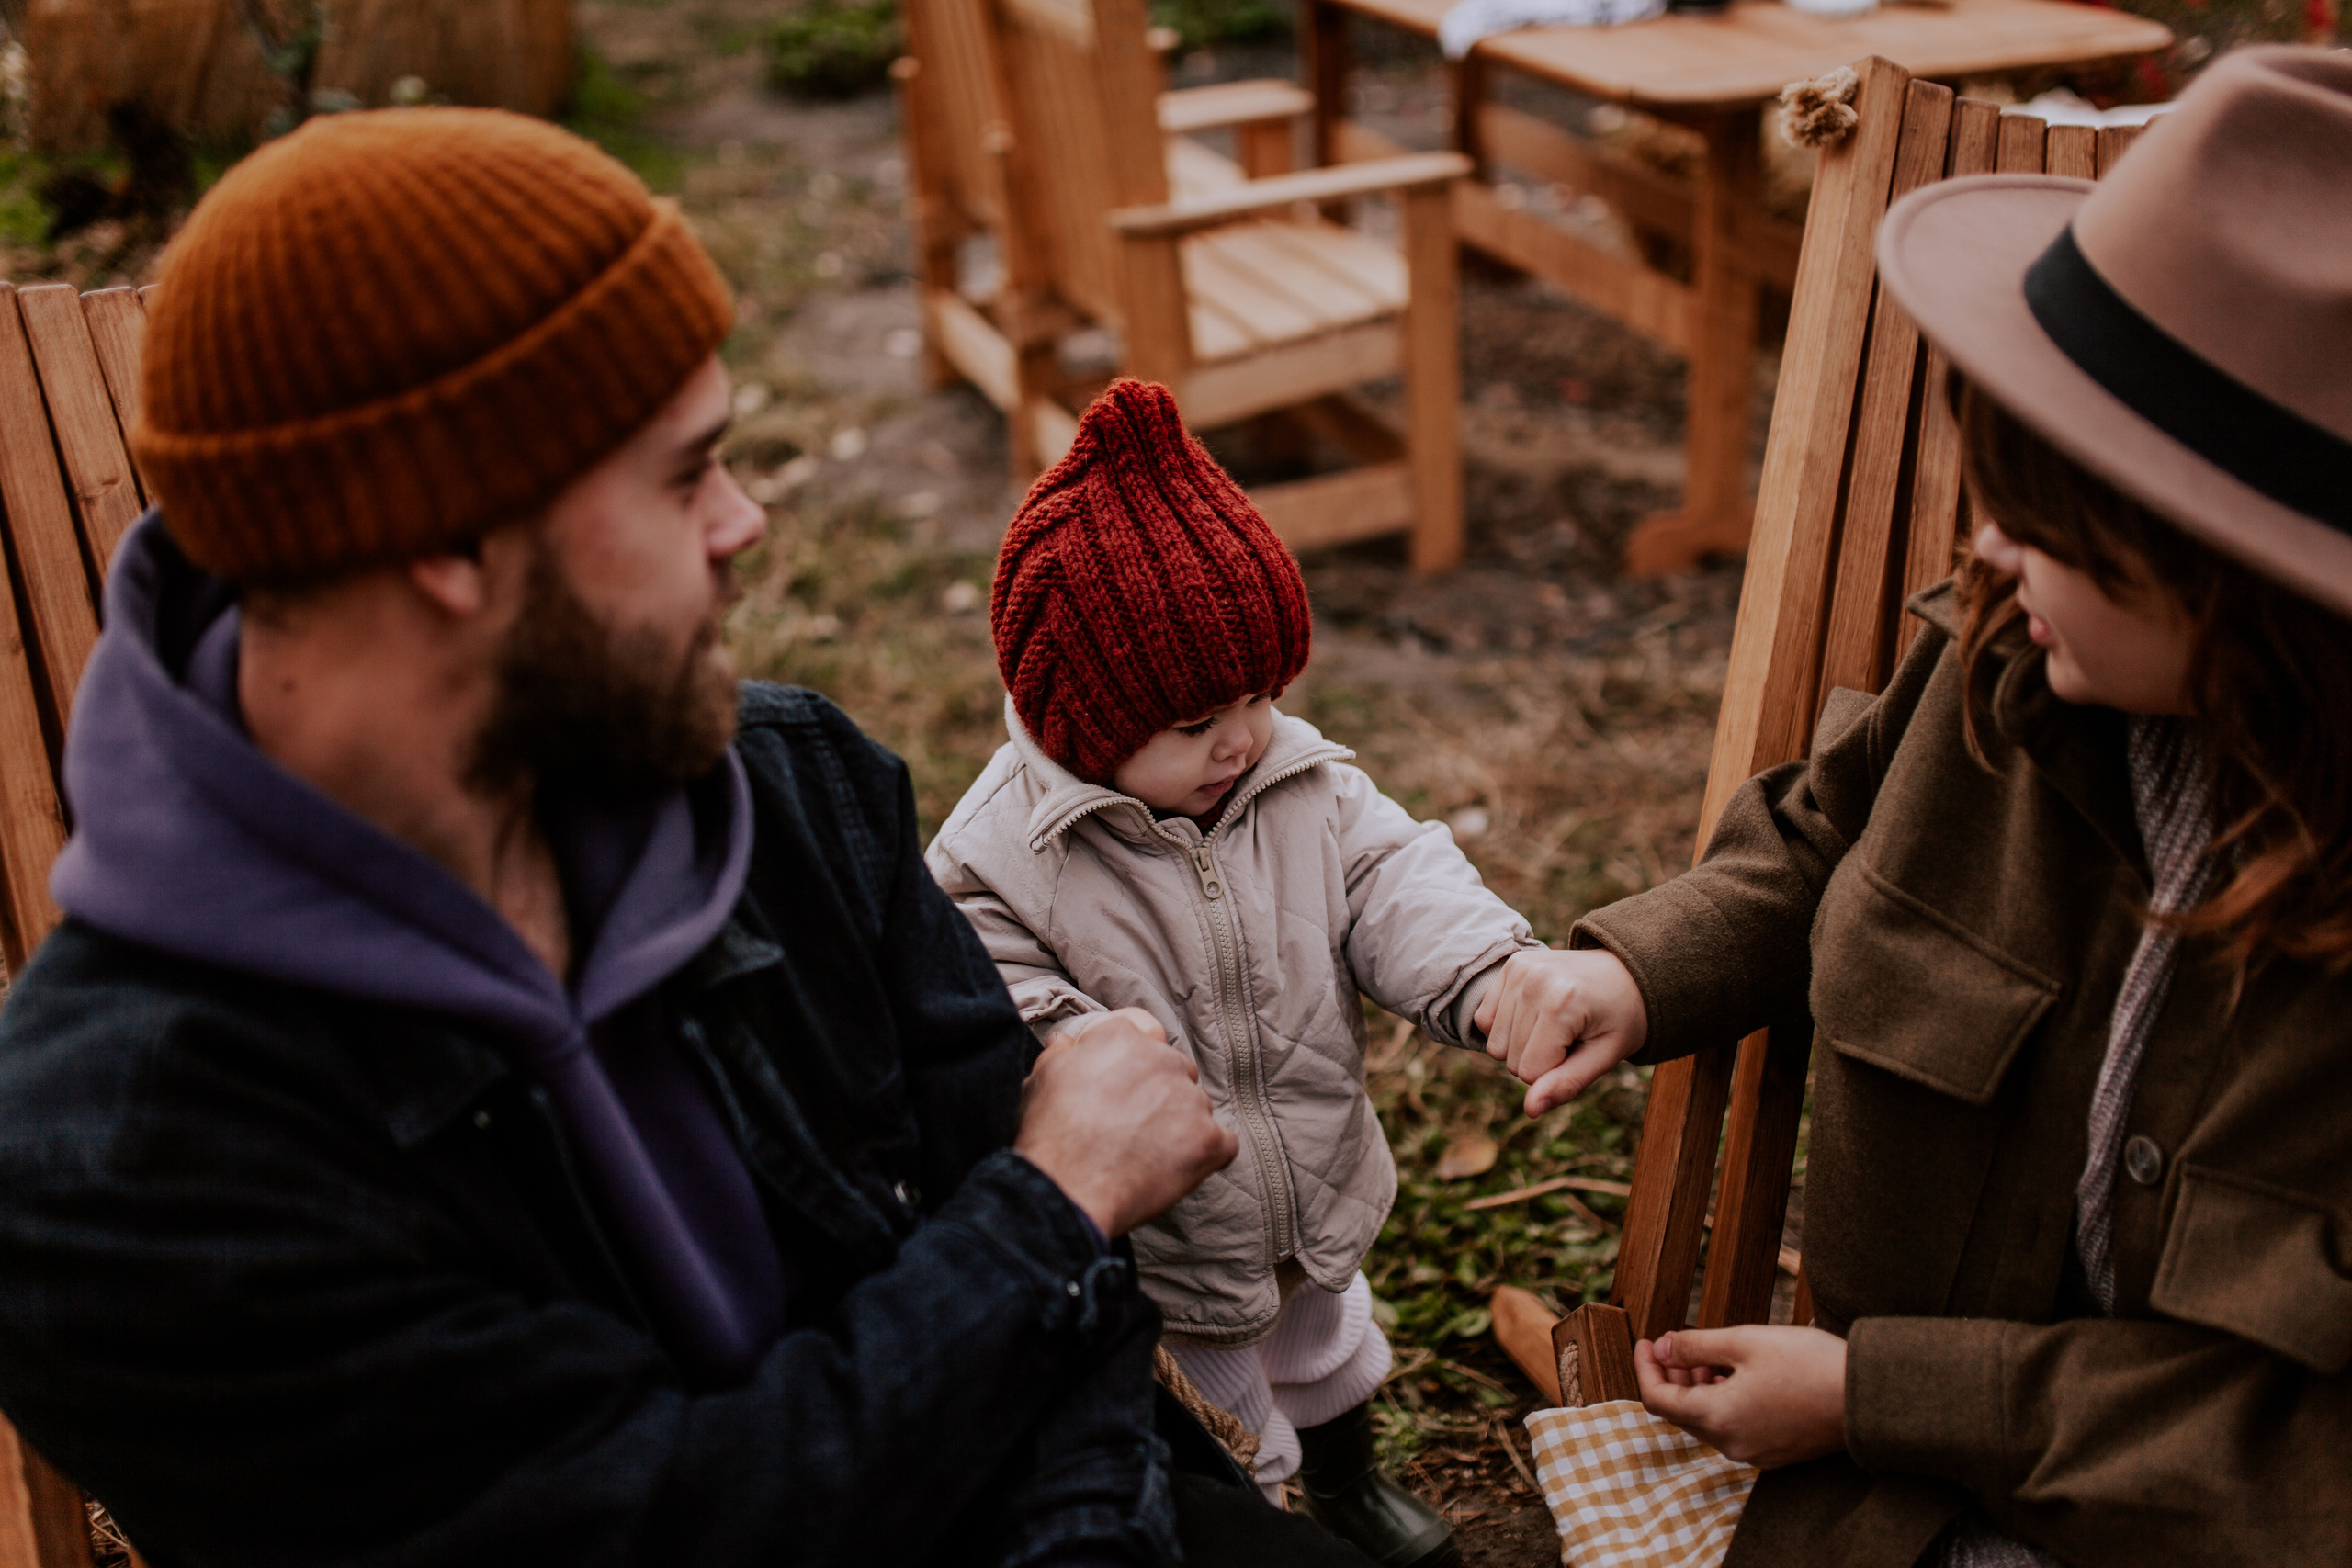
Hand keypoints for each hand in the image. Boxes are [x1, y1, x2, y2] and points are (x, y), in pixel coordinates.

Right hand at [1015, 1008, 1237, 1237]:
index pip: (1144, 1029)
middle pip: (1175, 1068)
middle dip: (1159, 1092)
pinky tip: (1177, 1167)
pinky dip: (1206, 1154)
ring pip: (1197, 1105)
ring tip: (1144, 1153)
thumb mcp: (1041, 1078)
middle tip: (1130, 1124)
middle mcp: (1163, 1059)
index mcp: (1123, 1037)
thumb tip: (1066, 1042)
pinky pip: (1222, 1141)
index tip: (1124, 1079)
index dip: (1134, 1056)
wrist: (1067, 1190)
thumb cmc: (1050, 1137)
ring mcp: (1191, 1100)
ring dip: (1180, 1124)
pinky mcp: (1210, 1140)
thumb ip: (1062, 1052)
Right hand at [1474, 949, 1648, 1116]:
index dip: (1556, 1073)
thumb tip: (1530, 1110)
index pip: (1529, 1073)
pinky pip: (1485, 1019)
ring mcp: (1519, 969)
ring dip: (1522, 1045)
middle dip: (1539, 1060)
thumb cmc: (1620, 1020)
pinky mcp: (1511, 965)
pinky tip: (1535, 1015)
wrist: (1627, 974)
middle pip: (1510, 1060)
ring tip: (1556, 1024)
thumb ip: (1567, 1085)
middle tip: (1572, 1036)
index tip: (1581, 1050)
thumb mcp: (1605, 1057)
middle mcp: (1534, 980)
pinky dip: (1506, 1027)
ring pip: (1494, 1043)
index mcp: (1562, 1003)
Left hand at [1634, 1325, 1847, 1468]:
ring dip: (1697, 1388)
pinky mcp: (1775, 1452)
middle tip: (1675, 1343)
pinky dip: (1722, 1401)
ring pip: (1707, 1421)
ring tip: (1707, 1354)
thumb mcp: (1745, 1341)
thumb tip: (1662, 1348)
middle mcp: (1732, 1445)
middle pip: (1680, 1413)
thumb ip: (1695, 1346)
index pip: (1657, 1400)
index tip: (1647, 1340)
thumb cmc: (1810, 1364)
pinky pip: (1733, 1428)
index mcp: (1719, 1419)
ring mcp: (1755, 1453)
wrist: (1869, 1397)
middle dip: (1671, 1376)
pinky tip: (1735, 1374)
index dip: (1645, 1367)